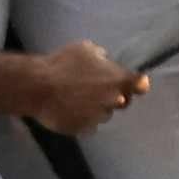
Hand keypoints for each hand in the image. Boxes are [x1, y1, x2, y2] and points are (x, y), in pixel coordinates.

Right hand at [16, 41, 143, 134]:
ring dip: (97, 108)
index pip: (139, 85)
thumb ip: (101, 57)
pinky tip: (70, 109)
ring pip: (104, 114)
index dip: (139, 84)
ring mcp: (98, 117)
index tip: (139, 85)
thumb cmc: (62, 64)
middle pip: (122, 101)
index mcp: (116, 80)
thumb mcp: (85, 49)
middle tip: (95, 88)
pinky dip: (83, 118)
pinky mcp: (84, 129)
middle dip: (113, 95)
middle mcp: (112, 101)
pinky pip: (89, 124)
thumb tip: (105, 61)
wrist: (38, 87)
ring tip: (77, 98)